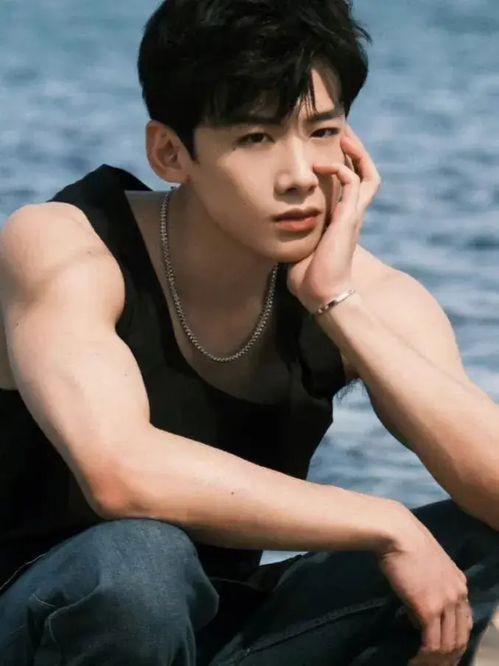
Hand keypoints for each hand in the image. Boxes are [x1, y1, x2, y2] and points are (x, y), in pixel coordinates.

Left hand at [286, 124, 380, 312]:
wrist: (321, 295)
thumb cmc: (308, 280)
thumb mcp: (298, 250)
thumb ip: (292, 236)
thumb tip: (272, 230)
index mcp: (340, 222)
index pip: (349, 188)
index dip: (343, 168)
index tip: (326, 151)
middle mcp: (351, 216)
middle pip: (366, 176)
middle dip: (357, 153)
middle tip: (344, 133)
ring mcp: (353, 216)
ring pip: (368, 175)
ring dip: (357, 153)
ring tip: (343, 136)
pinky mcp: (350, 218)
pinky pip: (353, 182)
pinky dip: (340, 168)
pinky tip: (321, 164)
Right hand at [377, 508, 472, 664]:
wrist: (397, 533)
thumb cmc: (405, 543)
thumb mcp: (426, 566)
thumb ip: (429, 588)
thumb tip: (418, 614)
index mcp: (459, 583)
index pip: (466, 622)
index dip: (455, 640)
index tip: (442, 652)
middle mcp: (458, 595)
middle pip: (461, 637)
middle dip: (449, 657)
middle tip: (433, 665)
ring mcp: (445, 603)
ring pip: (448, 644)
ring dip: (435, 661)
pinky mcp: (428, 609)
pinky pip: (432, 643)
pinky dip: (424, 657)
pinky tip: (415, 660)